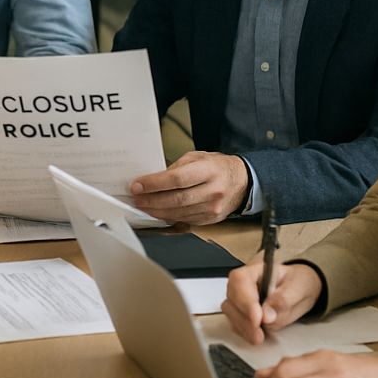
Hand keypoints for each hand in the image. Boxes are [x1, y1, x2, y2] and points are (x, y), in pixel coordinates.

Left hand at [129, 151, 249, 224]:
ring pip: (179, 212)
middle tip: (135, 198)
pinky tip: (157, 212)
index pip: (177, 179)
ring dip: (156, 211)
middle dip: (151, 200)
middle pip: (176, 199)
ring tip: (142, 206)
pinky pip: (185, 220)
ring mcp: (213, 208)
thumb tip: (152, 180)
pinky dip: (168, 217)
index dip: (154, 183)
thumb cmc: (216, 167)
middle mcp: (213, 190)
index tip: (137, 185)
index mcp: (209, 170)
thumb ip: (175, 168)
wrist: (241, 181)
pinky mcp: (210, 219)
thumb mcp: (196, 157)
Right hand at [221, 260, 322, 343]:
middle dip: (245, 319)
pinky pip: (235, 323)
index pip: (241, 280)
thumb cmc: (297, 283)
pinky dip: (244, 332)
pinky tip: (256, 336)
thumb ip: (283, 300)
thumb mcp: (299, 287)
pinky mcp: (240, 312)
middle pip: (232, 298)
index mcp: (256, 270)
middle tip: (259, 334)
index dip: (246, 300)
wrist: (298, 291)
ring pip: (230, 312)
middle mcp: (243, 283)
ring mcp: (239, 298)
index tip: (257, 318)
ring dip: (244, 328)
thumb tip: (267, 314)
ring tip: (260, 337)